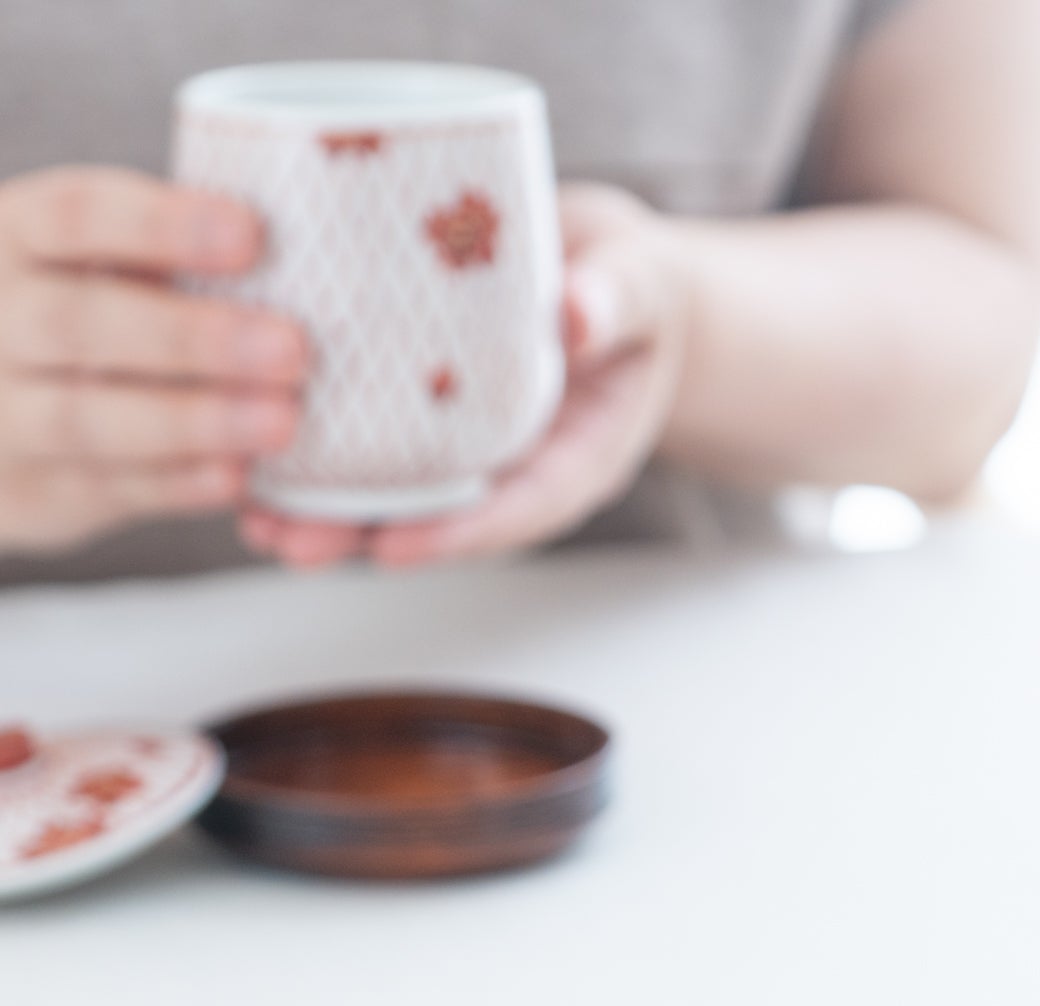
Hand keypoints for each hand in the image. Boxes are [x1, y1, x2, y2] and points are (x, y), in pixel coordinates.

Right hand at [0, 167, 304, 554]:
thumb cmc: (83, 321)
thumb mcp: (100, 270)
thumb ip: (171, 261)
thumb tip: (306, 249)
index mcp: (15, 240)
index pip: (73, 214)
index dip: (161, 224)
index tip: (252, 234)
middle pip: (80, 321)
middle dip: (191, 337)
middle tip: (292, 349)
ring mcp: (5, 411)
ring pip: (87, 416)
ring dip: (193, 420)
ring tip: (282, 422)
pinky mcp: (36, 489)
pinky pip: (108, 486)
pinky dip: (178, 483)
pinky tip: (239, 476)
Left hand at [242, 184, 689, 569]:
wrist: (609, 277)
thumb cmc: (630, 285)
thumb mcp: (640, 283)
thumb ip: (616, 300)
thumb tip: (575, 317)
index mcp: (579, 456)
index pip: (524, 506)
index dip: (460, 532)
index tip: (395, 545)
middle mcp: (518, 466)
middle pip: (444, 518)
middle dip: (365, 535)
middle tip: (291, 543)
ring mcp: (472, 447)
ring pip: (399, 493)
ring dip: (325, 513)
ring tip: (253, 521)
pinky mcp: (431, 414)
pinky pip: (376, 444)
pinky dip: (315, 453)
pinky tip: (249, 450)